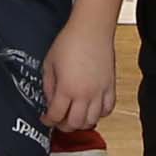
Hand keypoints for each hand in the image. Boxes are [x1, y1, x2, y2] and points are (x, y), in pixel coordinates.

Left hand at [41, 15, 114, 138]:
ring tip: (75, 116)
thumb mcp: (49, 64)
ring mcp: (100, 91)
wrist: (91, 29)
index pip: (56, 115)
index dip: (48, 120)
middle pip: (75, 123)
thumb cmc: (70, 41)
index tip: (45, 118)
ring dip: (82, 122)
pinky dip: (99, 114)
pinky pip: (108, 109)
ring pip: (92, 120)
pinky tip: (92, 109)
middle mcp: (85, 94)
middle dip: (64, 125)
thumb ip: (48, 86)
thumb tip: (50, 100)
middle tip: (58, 120)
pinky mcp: (110, 86)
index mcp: (67, 89)